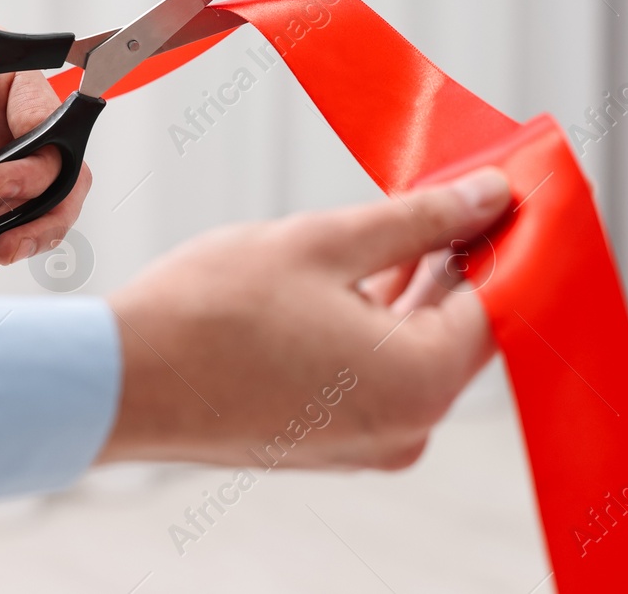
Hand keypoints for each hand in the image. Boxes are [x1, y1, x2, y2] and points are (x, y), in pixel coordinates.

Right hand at [99, 166, 510, 468]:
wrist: (121, 381)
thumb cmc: (212, 313)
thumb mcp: (327, 243)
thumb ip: (418, 220)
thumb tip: (486, 196)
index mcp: (420, 381)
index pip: (501, 298)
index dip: (507, 235)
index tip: (506, 186)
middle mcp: (407, 426)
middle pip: (464, 326)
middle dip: (463, 254)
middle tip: (458, 186)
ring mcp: (369, 440)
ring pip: (420, 346)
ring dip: (421, 283)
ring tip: (411, 215)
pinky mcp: (332, 439)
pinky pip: (383, 370)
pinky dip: (385, 319)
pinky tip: (371, 266)